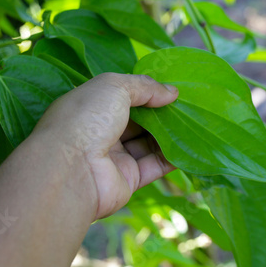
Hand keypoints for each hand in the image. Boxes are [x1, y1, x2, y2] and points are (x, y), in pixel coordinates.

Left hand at [32, 73, 178, 218]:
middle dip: (161, 113)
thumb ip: (144, 86)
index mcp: (91, 107)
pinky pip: (154, 166)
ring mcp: (113, 157)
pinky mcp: (127, 179)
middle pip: (137, 121)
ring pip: (147, 143)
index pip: (121, 96)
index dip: (145, 92)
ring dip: (170, 134)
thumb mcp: (114, 87)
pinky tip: (191, 147)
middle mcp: (100, 131)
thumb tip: (171, 92)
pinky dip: (172, 158)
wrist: (70, 170)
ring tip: (195, 123)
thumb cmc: (87, 118)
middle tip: (188, 106)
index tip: (171, 90)